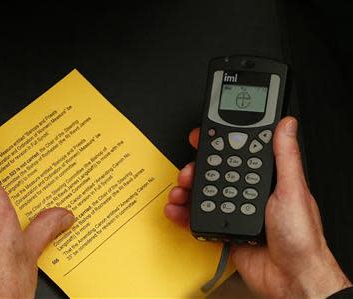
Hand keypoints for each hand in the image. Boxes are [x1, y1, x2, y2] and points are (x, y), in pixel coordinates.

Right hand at [164, 117, 351, 298]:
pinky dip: (185, 214)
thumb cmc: (301, 236)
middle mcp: (248, 193)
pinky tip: (178, 210)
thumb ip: (285, 156)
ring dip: (187, 191)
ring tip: (180, 191)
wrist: (291, 277)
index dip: (219, 144)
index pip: (238, 154)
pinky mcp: (224, 230)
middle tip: (187, 170)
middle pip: (215, 173)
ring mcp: (234, 211)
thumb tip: (287, 125)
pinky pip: (200, 218)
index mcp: (264, 179)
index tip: (204, 136)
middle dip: (196, 169)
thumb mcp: (293, 189)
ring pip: (204, 194)